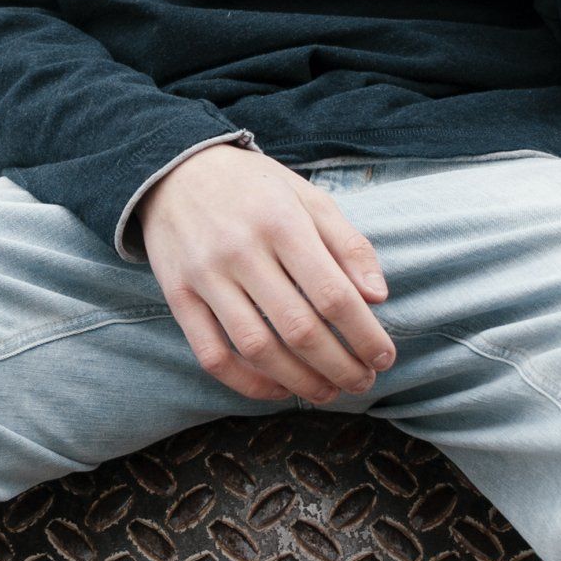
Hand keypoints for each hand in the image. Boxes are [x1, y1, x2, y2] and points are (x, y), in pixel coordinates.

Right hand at [136, 145, 397, 405]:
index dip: (364, 334)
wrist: (176, 169)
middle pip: (299, 329)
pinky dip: (247, 383)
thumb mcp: (309, 198)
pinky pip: (212, 355)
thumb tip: (378, 297)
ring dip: (300, 382)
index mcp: (282, 222)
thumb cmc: (255, 187)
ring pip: (257, 348)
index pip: (332, 294)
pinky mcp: (178, 296)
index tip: (385, 357)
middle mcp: (241, 251)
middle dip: (340, 366)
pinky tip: (277, 389)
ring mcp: (205, 276)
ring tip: (329, 392)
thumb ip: (348, 245)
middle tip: (364, 382)